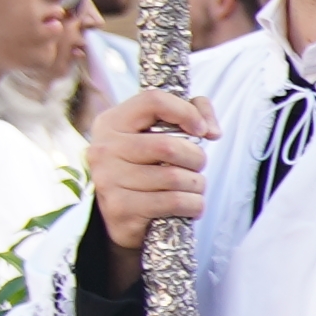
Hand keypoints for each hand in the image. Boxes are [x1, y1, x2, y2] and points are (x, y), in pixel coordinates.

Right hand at [89, 87, 215, 255]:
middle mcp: (104, 149)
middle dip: (196, 158)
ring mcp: (109, 179)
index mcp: (111, 122)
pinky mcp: (120, 208)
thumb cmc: (147, 167)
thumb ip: (192, 112)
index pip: (153, 101)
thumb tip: (211, 130)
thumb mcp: (159, 132)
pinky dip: (194, 204)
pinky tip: (190, 204)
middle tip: (196, 166)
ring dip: (197, 185)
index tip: (201, 130)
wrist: (121, 215)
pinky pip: (174, 202)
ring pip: (175, 177)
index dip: (186, 112)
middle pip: (169, 146)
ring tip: (192, 187)